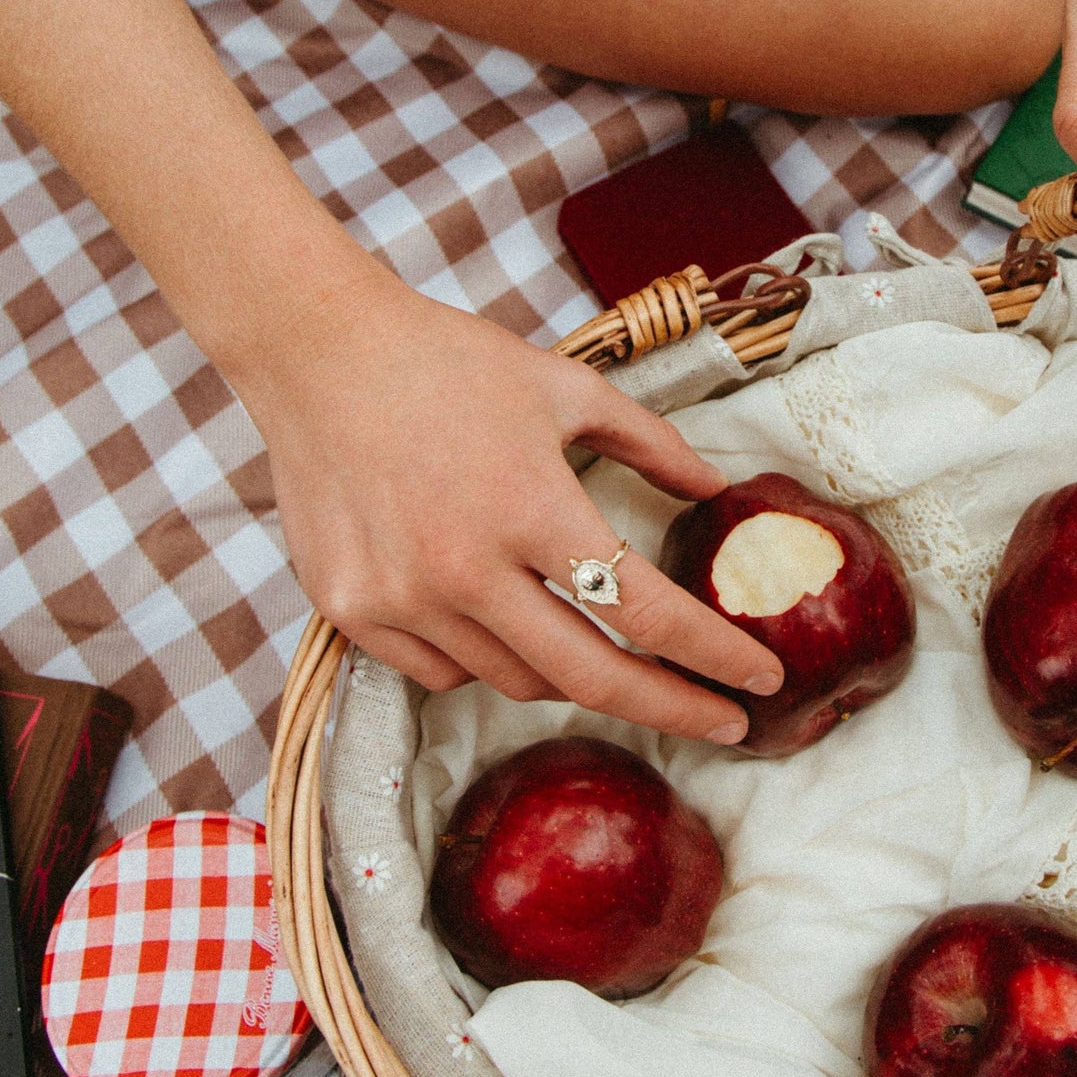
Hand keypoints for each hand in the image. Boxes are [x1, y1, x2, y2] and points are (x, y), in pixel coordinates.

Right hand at [240, 263, 782, 739]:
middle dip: (674, 709)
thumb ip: (650, 443)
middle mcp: (466, 568)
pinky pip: (444, 672)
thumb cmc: (449, 362)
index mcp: (531, 507)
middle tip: (724, 724)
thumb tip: (715, 486)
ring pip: (516, 681)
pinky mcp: (353, 612)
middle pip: (592, 678)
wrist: (319, 351)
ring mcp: (401, 599)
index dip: (713, 656)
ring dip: (571, 673)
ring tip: (596, 642)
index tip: (758, 682)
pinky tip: (498, 618)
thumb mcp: (566, 387)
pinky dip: (486, 659)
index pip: (644, 611)